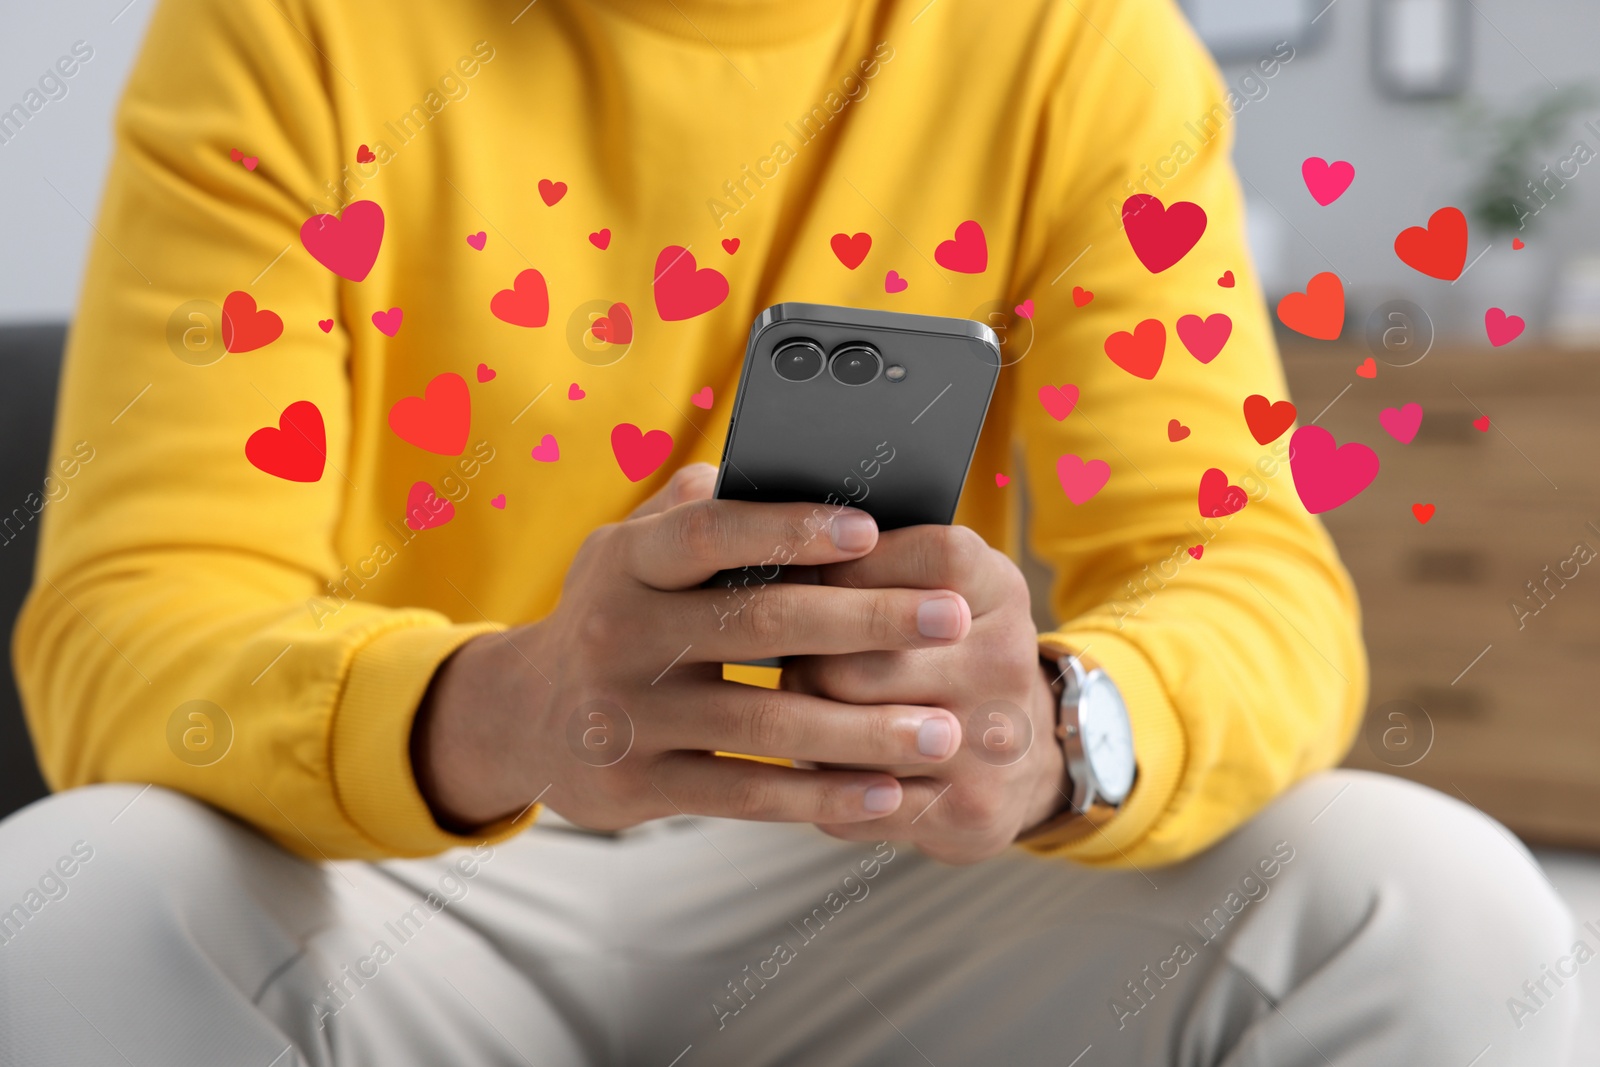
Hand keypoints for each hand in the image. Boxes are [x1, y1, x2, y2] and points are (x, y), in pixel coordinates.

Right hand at [411, 464, 971, 832]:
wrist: (524, 717)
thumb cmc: (617, 613)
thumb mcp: (632, 551)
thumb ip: (701, 508)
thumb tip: (801, 462)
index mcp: (627, 560)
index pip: (709, 531)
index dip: (790, 528)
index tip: (873, 530)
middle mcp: (619, 632)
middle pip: (761, 625)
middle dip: (869, 621)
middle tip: (951, 620)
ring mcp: (626, 716)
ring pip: (766, 722)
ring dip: (865, 729)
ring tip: (942, 729)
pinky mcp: (638, 786)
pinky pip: (748, 794)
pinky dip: (824, 796)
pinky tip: (889, 792)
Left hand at [780, 525, 1066, 863]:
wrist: (1024, 758)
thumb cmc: (951, 653)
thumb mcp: (946, 589)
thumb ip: (878, 563)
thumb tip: (780, 553)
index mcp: (999, 592)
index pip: (929, 556)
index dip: (854, 564)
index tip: (814, 573)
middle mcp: (1004, 664)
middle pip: (862, 650)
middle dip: (807, 653)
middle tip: (790, 654)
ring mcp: (990, 742)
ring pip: (849, 723)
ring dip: (806, 716)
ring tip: (800, 704)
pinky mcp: (968, 808)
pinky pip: (856, 795)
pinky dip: (822, 779)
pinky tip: (819, 760)